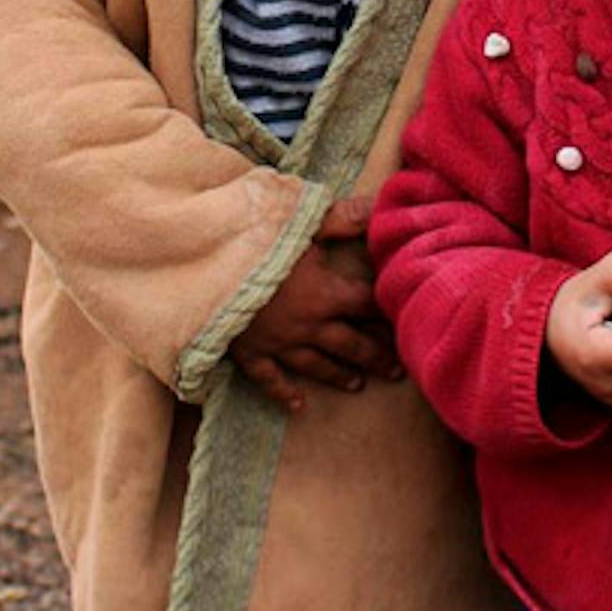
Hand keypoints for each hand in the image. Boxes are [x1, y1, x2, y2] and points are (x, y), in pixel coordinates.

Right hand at [231, 197, 399, 411]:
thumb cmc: (255, 242)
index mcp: (326, 294)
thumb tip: (381, 205)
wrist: (204, 270)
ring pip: (318, 366)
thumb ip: (343, 217)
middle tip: (398, 370)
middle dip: (376, 356)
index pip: (367, 305)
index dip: (387, 311)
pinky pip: (270, 379)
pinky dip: (284, 393)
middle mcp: (308, 325)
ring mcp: (278, 343)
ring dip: (340, 375)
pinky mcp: (249, 353)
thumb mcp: (301, 223)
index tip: (407, 317)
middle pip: (351, 345)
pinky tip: (298, 405)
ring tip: (358, 385)